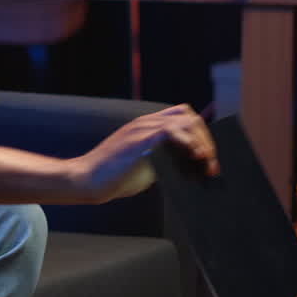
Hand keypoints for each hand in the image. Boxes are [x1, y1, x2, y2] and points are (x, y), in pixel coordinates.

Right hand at [73, 104, 218, 203]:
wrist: (86, 180)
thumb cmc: (112, 177)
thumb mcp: (143, 164)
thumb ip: (162, 158)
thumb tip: (190, 168)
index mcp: (145, 126)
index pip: (182, 117)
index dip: (199, 135)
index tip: (206, 158)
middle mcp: (145, 123)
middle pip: (189, 116)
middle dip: (206, 139)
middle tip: (210, 163)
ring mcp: (142, 130)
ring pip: (185, 121)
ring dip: (201, 142)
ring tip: (205, 163)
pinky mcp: (139, 141)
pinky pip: (171, 132)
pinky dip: (188, 144)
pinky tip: (193, 158)